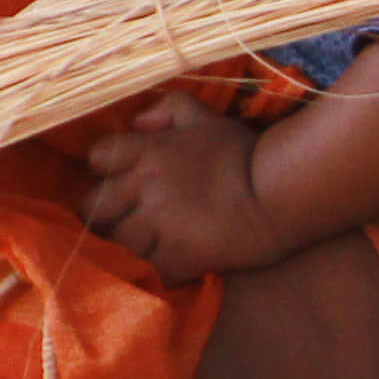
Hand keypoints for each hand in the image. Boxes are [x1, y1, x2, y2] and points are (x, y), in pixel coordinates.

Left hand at [79, 89, 272, 283]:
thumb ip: (166, 109)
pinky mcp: (181, 256)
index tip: (118, 178)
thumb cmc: (244, 152)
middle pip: (94, 206)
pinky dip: (156, 269)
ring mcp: (160, 224)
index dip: (104, 169)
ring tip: (144, 244)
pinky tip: (169, 264)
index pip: (97, 158)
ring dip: (127, 244)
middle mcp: (145, 186)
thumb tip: (137, 123)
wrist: (284, 191)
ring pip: (118, 241)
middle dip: (102, 213)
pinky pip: (151, 268)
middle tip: (119, 218)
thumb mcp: (205, 117)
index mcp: (147, 151)